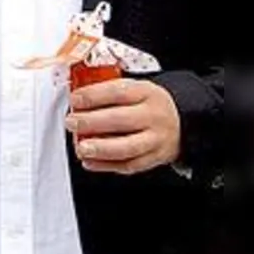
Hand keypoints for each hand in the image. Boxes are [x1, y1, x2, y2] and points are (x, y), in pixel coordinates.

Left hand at [65, 78, 180, 174]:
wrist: (180, 121)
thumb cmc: (148, 104)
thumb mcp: (134, 88)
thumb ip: (108, 91)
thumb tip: (76, 97)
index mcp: (146, 93)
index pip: (118, 92)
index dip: (93, 96)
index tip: (75, 100)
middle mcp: (153, 116)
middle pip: (121, 120)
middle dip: (91, 122)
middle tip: (72, 123)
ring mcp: (156, 139)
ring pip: (127, 147)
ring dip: (100, 148)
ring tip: (81, 147)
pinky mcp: (155, 158)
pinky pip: (130, 165)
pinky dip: (107, 165)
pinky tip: (91, 161)